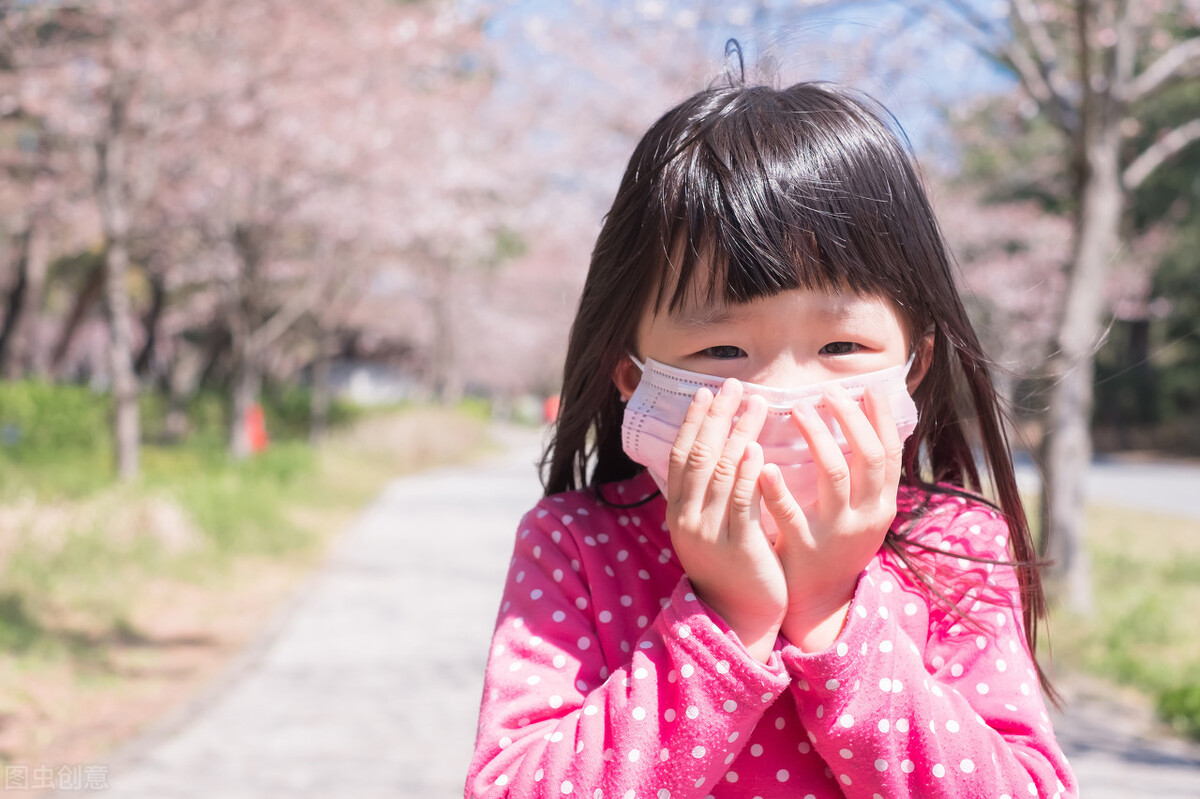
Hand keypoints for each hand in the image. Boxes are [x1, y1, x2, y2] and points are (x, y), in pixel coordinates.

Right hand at [665, 379, 786, 662]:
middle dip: (716, 416)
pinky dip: (747, 473)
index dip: (693, 421)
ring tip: (756, 403)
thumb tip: (720, 447)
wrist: (738, 616)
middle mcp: (687, 517)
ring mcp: (709, 532)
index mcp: (679, 509)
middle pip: (698, 455)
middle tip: (733, 385)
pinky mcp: (737, 547)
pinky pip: (740, 503)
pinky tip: (758, 448)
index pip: (681, 454)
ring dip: (738, 433)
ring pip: (720, 472)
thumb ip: (710, 492)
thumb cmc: (731, 565)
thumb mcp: (709, 526)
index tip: (707, 391)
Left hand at [760, 383, 902, 651]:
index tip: (866, 386)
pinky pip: (790, 513)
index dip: (879, 417)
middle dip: (849, 418)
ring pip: (833, 474)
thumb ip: (865, 476)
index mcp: (881, 504)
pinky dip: (777, 487)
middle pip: (867, 456)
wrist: (820, 602)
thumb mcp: (863, 512)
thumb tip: (869, 420)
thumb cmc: (836, 544)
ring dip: (816, 437)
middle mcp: (866, 515)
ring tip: (798, 409)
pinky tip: (763, 464)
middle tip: (827, 391)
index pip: (890, 451)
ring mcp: (835, 531)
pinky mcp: (804, 547)